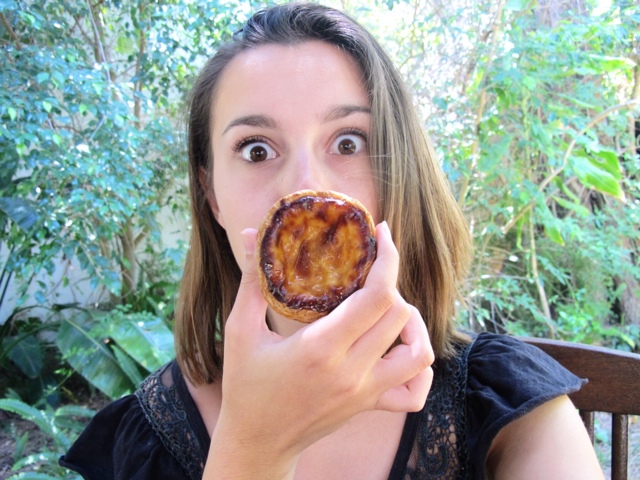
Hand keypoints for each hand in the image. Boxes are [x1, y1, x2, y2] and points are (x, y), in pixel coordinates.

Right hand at [204, 222, 433, 478]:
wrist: (257, 441)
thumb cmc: (245, 385)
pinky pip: (414, 391)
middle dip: (391, 281)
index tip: (382, 233)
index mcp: (321, 348)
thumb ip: (252, 280)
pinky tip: (398, 349)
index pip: (378, 296)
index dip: (388, 259)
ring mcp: (365, 392)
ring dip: (411, 322)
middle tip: (369, 270)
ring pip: (418, 351)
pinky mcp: (370, 406)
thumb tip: (251, 233)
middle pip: (400, 315)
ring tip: (387, 307)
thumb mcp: (240, 330)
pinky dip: (418, 366)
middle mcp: (352, 371)